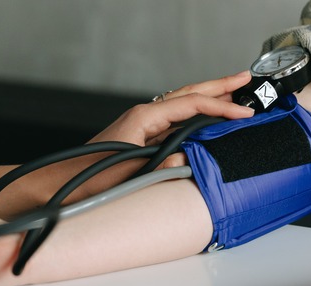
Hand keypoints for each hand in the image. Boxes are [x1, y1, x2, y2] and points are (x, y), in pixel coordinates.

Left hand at [88, 71, 254, 166]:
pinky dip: (195, 114)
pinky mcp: (141, 136)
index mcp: (143, 117)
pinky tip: (205, 118)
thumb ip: (162, 166)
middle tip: (245, 78)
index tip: (245, 112)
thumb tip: (188, 159)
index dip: (222, 107)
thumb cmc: (90, 177)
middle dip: (219, 85)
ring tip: (233, 92)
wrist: (65, 182)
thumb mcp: (131, 172)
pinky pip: (175, 119)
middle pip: (189, 93)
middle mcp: (144, 115)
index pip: (192, 104)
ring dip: (208, 97)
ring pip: (183, 104)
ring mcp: (142, 124)